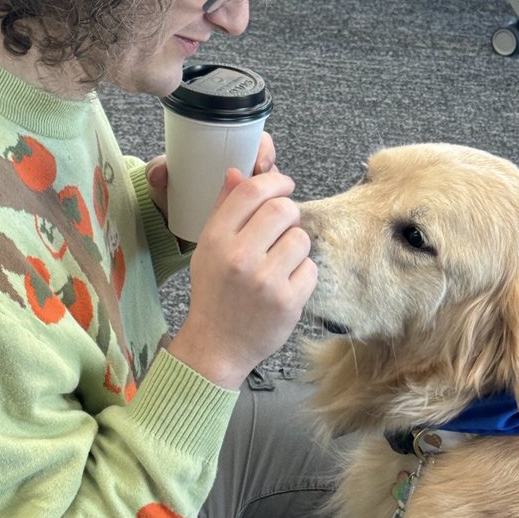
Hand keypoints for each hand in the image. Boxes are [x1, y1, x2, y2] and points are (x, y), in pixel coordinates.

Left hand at [145, 131, 277, 220]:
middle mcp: (243, 171)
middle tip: (264, 191)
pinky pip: (268, 213)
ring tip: (266, 211)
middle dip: (274, 178)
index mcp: (227, 153)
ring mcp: (249, 196)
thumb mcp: (164, 182)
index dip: (265, 150)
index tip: (260, 165)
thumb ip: (158, 172)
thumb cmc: (172, 195)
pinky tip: (267, 227)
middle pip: (271, 168)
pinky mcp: (251, 216)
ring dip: (274, 199)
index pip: (257, 142)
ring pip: (272, 191)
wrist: (172, 225)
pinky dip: (270, 217)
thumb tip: (159, 173)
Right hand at [167, 166, 316, 389]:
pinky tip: (285, 284)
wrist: (218, 346)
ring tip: (279, 262)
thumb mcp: (208, 249)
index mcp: (216, 239)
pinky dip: (302, 274)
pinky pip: (311, 268)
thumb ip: (225, 209)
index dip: (274, 182)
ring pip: (300, 238)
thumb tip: (238, 171)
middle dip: (288, 213)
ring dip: (295, 246)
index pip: (251, 191)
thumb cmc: (215, 293)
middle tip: (282, 228)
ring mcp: (266, 281)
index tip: (283, 185)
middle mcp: (240, 257)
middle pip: (283, 209)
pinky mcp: (288, 301)